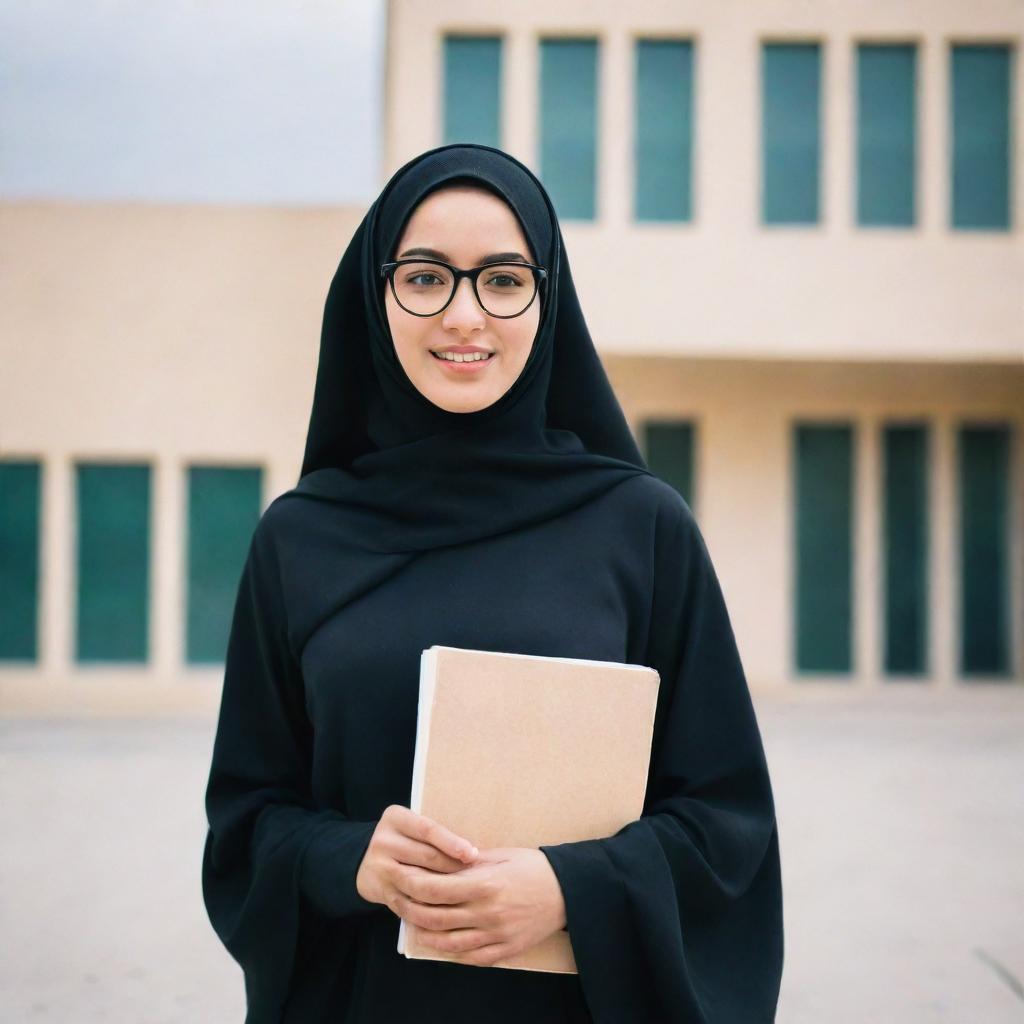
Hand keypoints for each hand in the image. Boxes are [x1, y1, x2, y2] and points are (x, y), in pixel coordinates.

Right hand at [355, 804, 478, 907]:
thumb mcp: (413, 826)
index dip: (452, 842)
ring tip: (466, 892)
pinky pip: (408, 902)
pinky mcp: (380, 890)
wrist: (366, 858)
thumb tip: (474, 852)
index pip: (428, 829)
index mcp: (395, 818)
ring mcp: (379, 867)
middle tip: (478, 876)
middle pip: (425, 856)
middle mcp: (383, 840)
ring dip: (445, 888)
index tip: (473, 854)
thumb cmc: (404, 839)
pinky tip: (447, 908)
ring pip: (418, 881)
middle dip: (454, 867)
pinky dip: (429, 906)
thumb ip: (434, 835)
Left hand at [395, 846, 567, 966]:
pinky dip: (452, 953)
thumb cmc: (535, 867)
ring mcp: (496, 935)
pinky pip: (471, 958)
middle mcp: (488, 913)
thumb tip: (442, 861)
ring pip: (449, 943)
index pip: (436, 889)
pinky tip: (441, 943)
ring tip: (412, 925)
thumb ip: (471, 861)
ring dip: (426, 935)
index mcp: (485, 884)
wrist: (568, 892)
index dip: (413, 885)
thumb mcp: (503, 855)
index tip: (400, 877)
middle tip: (398, 902)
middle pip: (436, 917)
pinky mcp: (505, 950)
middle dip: (411, 910)